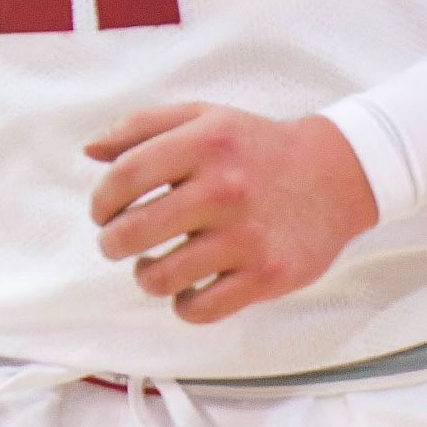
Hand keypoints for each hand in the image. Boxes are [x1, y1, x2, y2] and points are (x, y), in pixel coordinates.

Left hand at [85, 105, 377, 324]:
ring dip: (146, 275)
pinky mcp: (265, 275)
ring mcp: (246, 235)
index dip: (101, 201)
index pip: (123, 177)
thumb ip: (143, 127)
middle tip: (119, 242)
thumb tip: (91, 150)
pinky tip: (189, 284)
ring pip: (159, 278)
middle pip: (131, 233)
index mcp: (206, 141)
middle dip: (112, 243)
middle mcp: (225, 187)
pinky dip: (183, 302)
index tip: (103, 211)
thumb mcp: (205, 118)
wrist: (335, 176)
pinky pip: (197, 308)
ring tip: (155, 264)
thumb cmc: (257, 148)